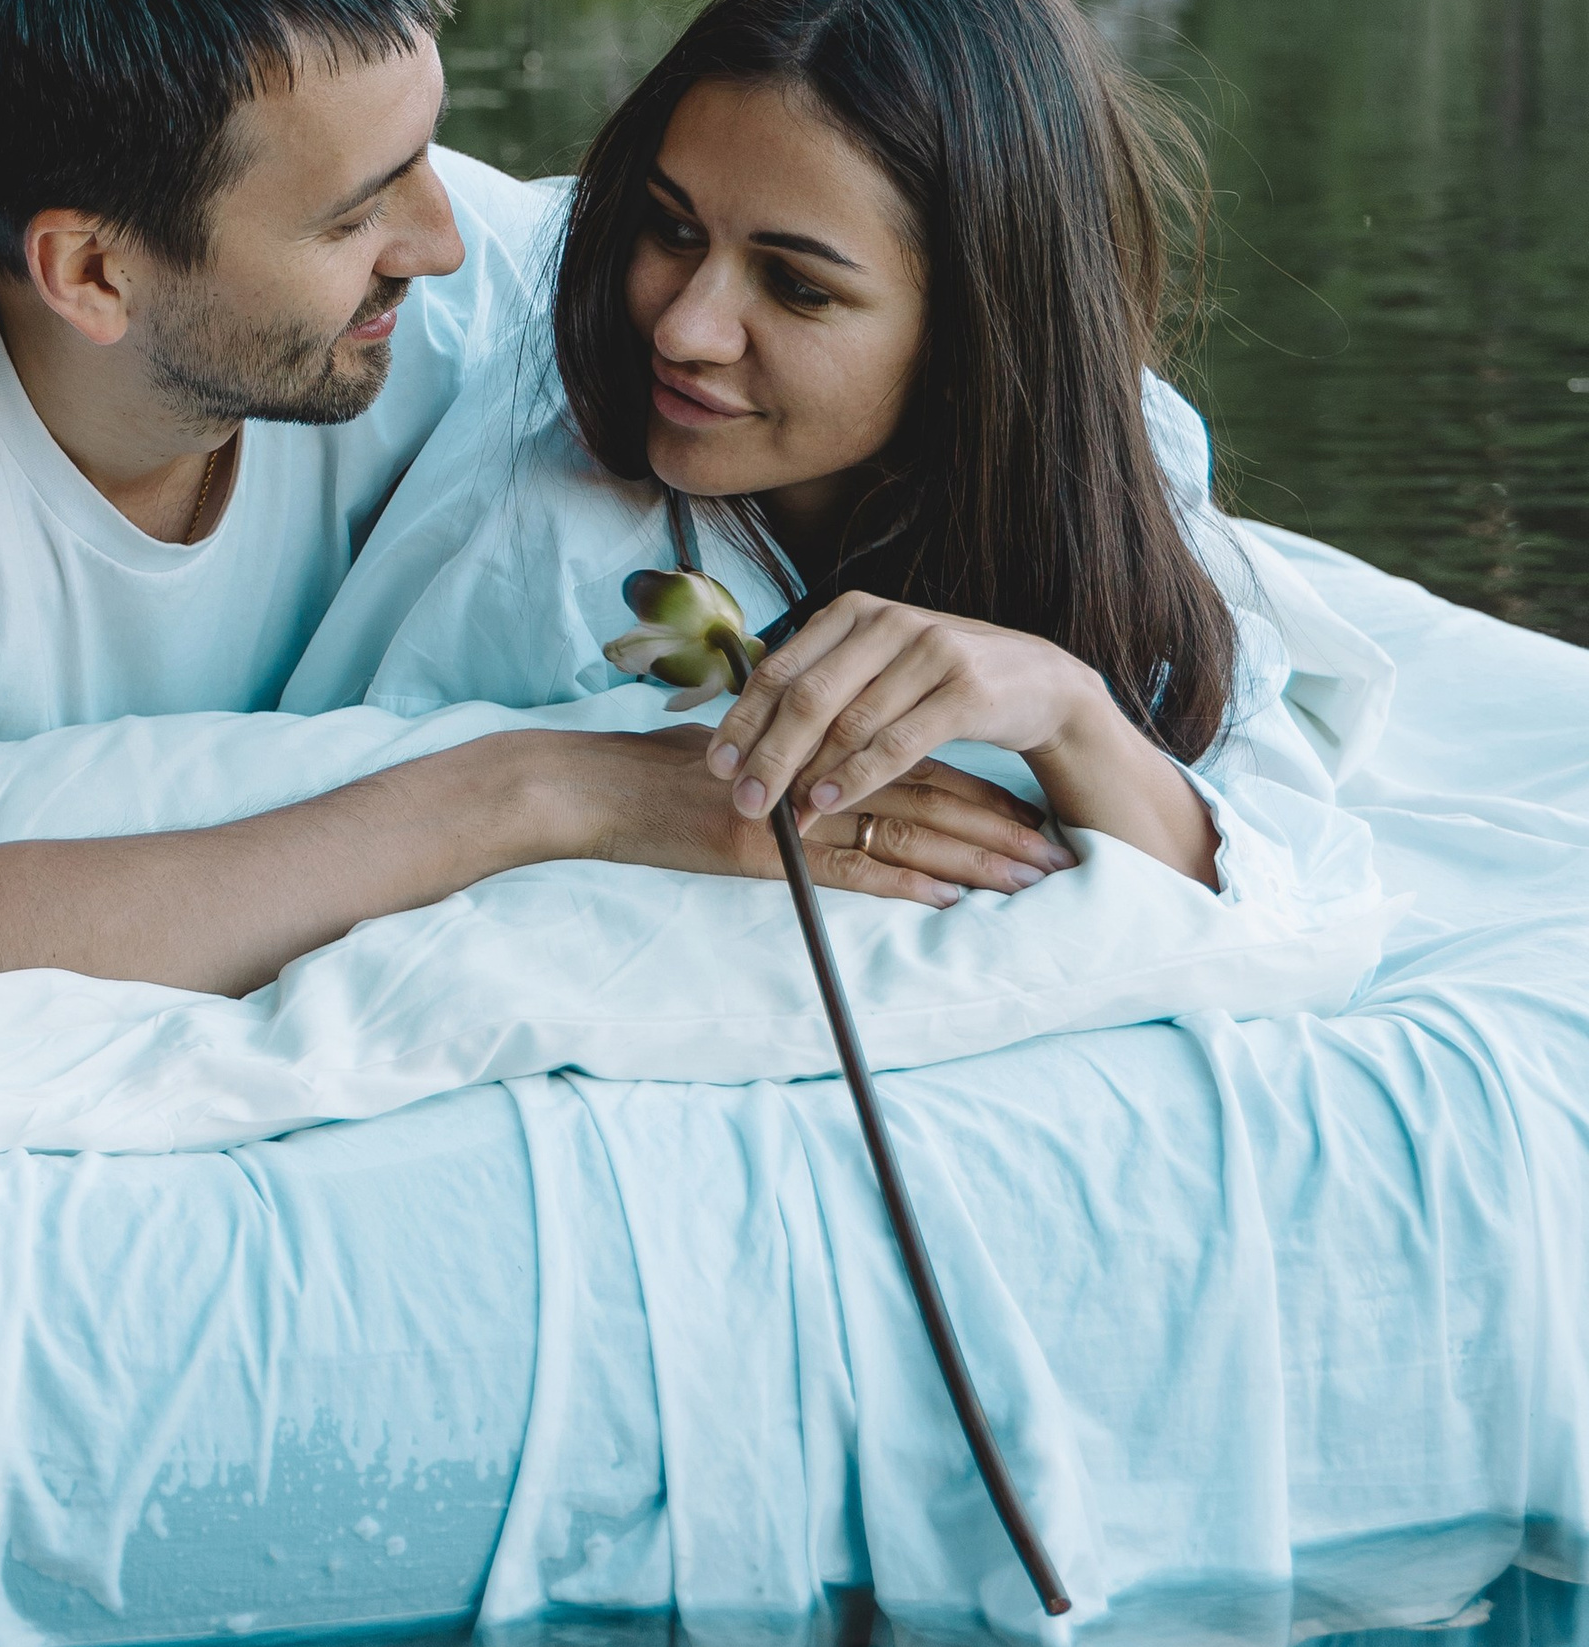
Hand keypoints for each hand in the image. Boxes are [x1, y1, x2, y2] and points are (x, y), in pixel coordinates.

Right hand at [550, 727, 1068, 907]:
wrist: (589, 788)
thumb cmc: (650, 774)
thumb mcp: (734, 754)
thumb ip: (791, 763)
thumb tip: (833, 776)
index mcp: (816, 746)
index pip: (915, 763)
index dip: (978, 789)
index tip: (1030, 814)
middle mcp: (814, 773)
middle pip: (928, 796)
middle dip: (999, 827)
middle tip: (1058, 853)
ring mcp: (791, 813)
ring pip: (904, 833)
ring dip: (973, 860)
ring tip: (1029, 881)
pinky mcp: (764, 852)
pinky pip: (849, 871)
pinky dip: (904, 886)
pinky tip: (951, 900)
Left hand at [705, 594, 1099, 831]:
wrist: (1038, 683)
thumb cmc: (939, 680)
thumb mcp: (876, 665)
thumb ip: (822, 683)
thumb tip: (748, 734)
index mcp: (852, 611)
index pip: (779, 668)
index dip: (744, 720)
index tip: (717, 764)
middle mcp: (886, 621)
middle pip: (806, 696)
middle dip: (768, 754)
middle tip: (743, 800)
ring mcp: (929, 650)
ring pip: (848, 722)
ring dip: (808, 774)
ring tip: (782, 813)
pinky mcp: (965, 689)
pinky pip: (897, 741)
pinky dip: (857, 775)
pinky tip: (829, 800)